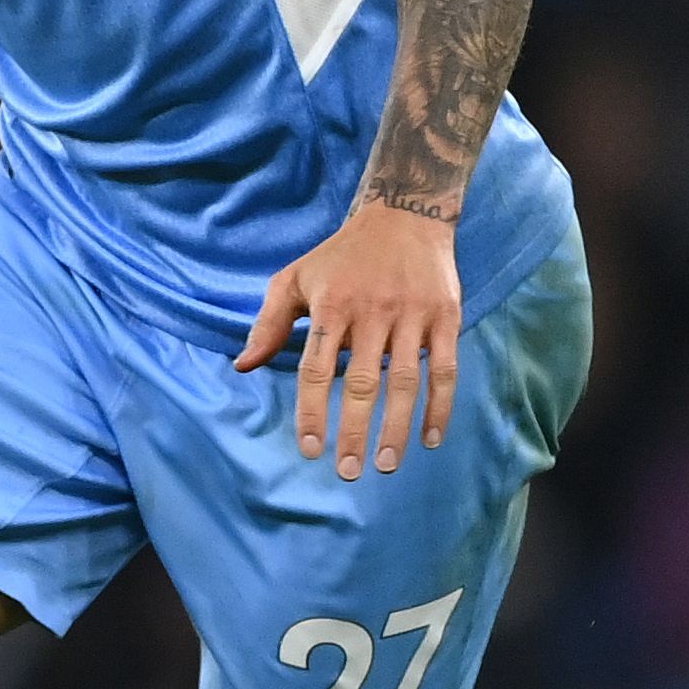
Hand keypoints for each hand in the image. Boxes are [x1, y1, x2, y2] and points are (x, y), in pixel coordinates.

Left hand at [235, 199, 460, 479]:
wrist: (405, 217)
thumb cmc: (340, 256)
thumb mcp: (295, 280)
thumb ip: (268, 324)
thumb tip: (243, 366)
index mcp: (330, 308)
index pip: (315, 370)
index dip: (312, 411)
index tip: (310, 449)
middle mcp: (371, 314)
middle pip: (361, 383)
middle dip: (353, 430)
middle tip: (348, 471)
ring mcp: (411, 317)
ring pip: (404, 381)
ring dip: (397, 427)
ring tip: (385, 464)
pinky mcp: (445, 319)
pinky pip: (445, 370)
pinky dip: (440, 406)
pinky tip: (431, 438)